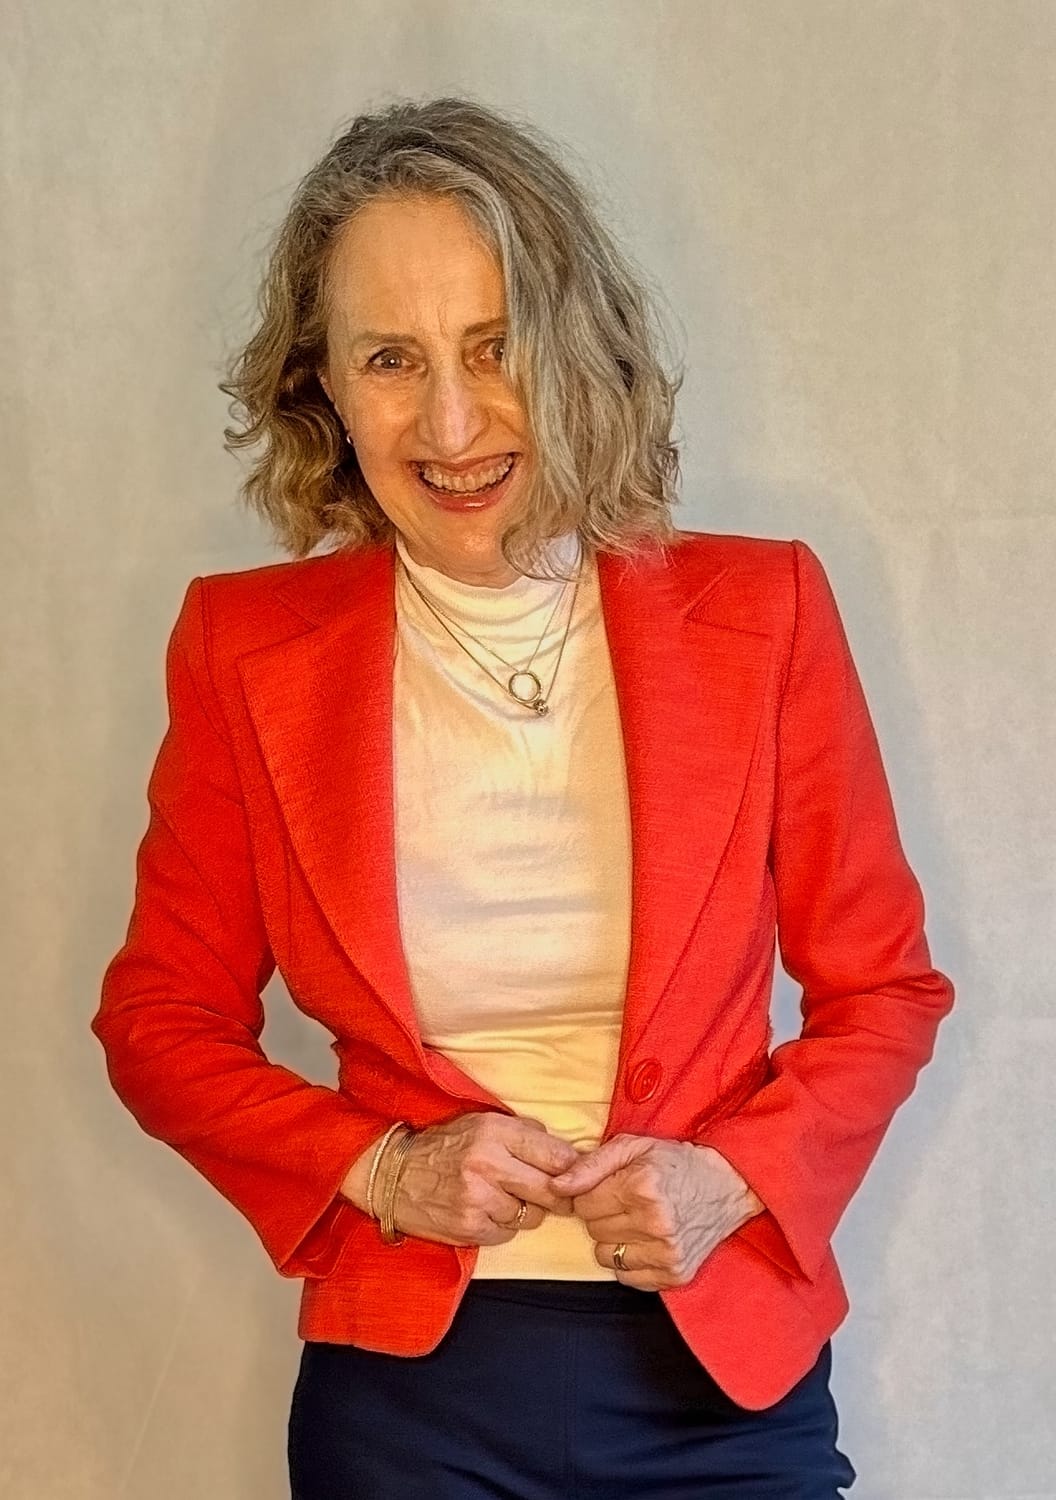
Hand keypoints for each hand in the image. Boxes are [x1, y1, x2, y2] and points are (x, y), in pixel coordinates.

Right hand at [382, 1113, 579, 1247]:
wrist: (395, 1173)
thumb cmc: (445, 1146)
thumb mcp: (482, 1122)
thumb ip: (524, 1133)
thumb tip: (566, 1153)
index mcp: (496, 1132)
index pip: (557, 1155)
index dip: (574, 1169)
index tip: (577, 1175)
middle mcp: (489, 1164)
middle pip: (552, 1190)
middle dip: (561, 1197)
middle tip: (561, 1197)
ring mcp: (478, 1199)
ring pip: (532, 1216)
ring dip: (527, 1211)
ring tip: (506, 1198)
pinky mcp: (469, 1227)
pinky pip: (508, 1233)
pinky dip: (504, 1226)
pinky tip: (488, 1211)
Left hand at [548, 1134, 764, 1290]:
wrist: (728, 1185)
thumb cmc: (676, 1163)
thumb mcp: (633, 1146)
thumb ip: (590, 1165)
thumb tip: (556, 1187)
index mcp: (642, 1187)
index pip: (583, 1203)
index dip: (590, 1192)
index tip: (609, 1186)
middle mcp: (655, 1223)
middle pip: (593, 1229)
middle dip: (602, 1214)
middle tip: (625, 1200)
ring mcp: (667, 1253)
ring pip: (604, 1255)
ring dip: (613, 1238)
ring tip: (636, 1220)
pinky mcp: (674, 1274)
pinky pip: (626, 1276)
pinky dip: (629, 1259)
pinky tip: (646, 1239)